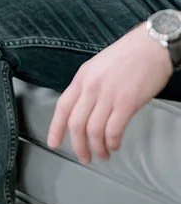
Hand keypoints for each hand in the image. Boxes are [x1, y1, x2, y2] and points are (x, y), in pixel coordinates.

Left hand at [47, 23, 172, 164]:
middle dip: (78, 146)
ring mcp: (108, 95)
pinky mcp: (127, 102)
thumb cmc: (128, 55)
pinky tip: (115, 145)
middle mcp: (92, 86)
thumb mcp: (98, 66)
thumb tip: (84, 109)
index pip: (62, 106)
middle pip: (76, 124)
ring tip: (103, 154)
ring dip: (97, 148)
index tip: (53, 142)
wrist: (151, 46)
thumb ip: (89, 86)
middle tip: (84, 157)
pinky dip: (112, 142)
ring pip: (94, 131)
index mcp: (83, 77)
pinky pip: (113, 130)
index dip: (56, 128)